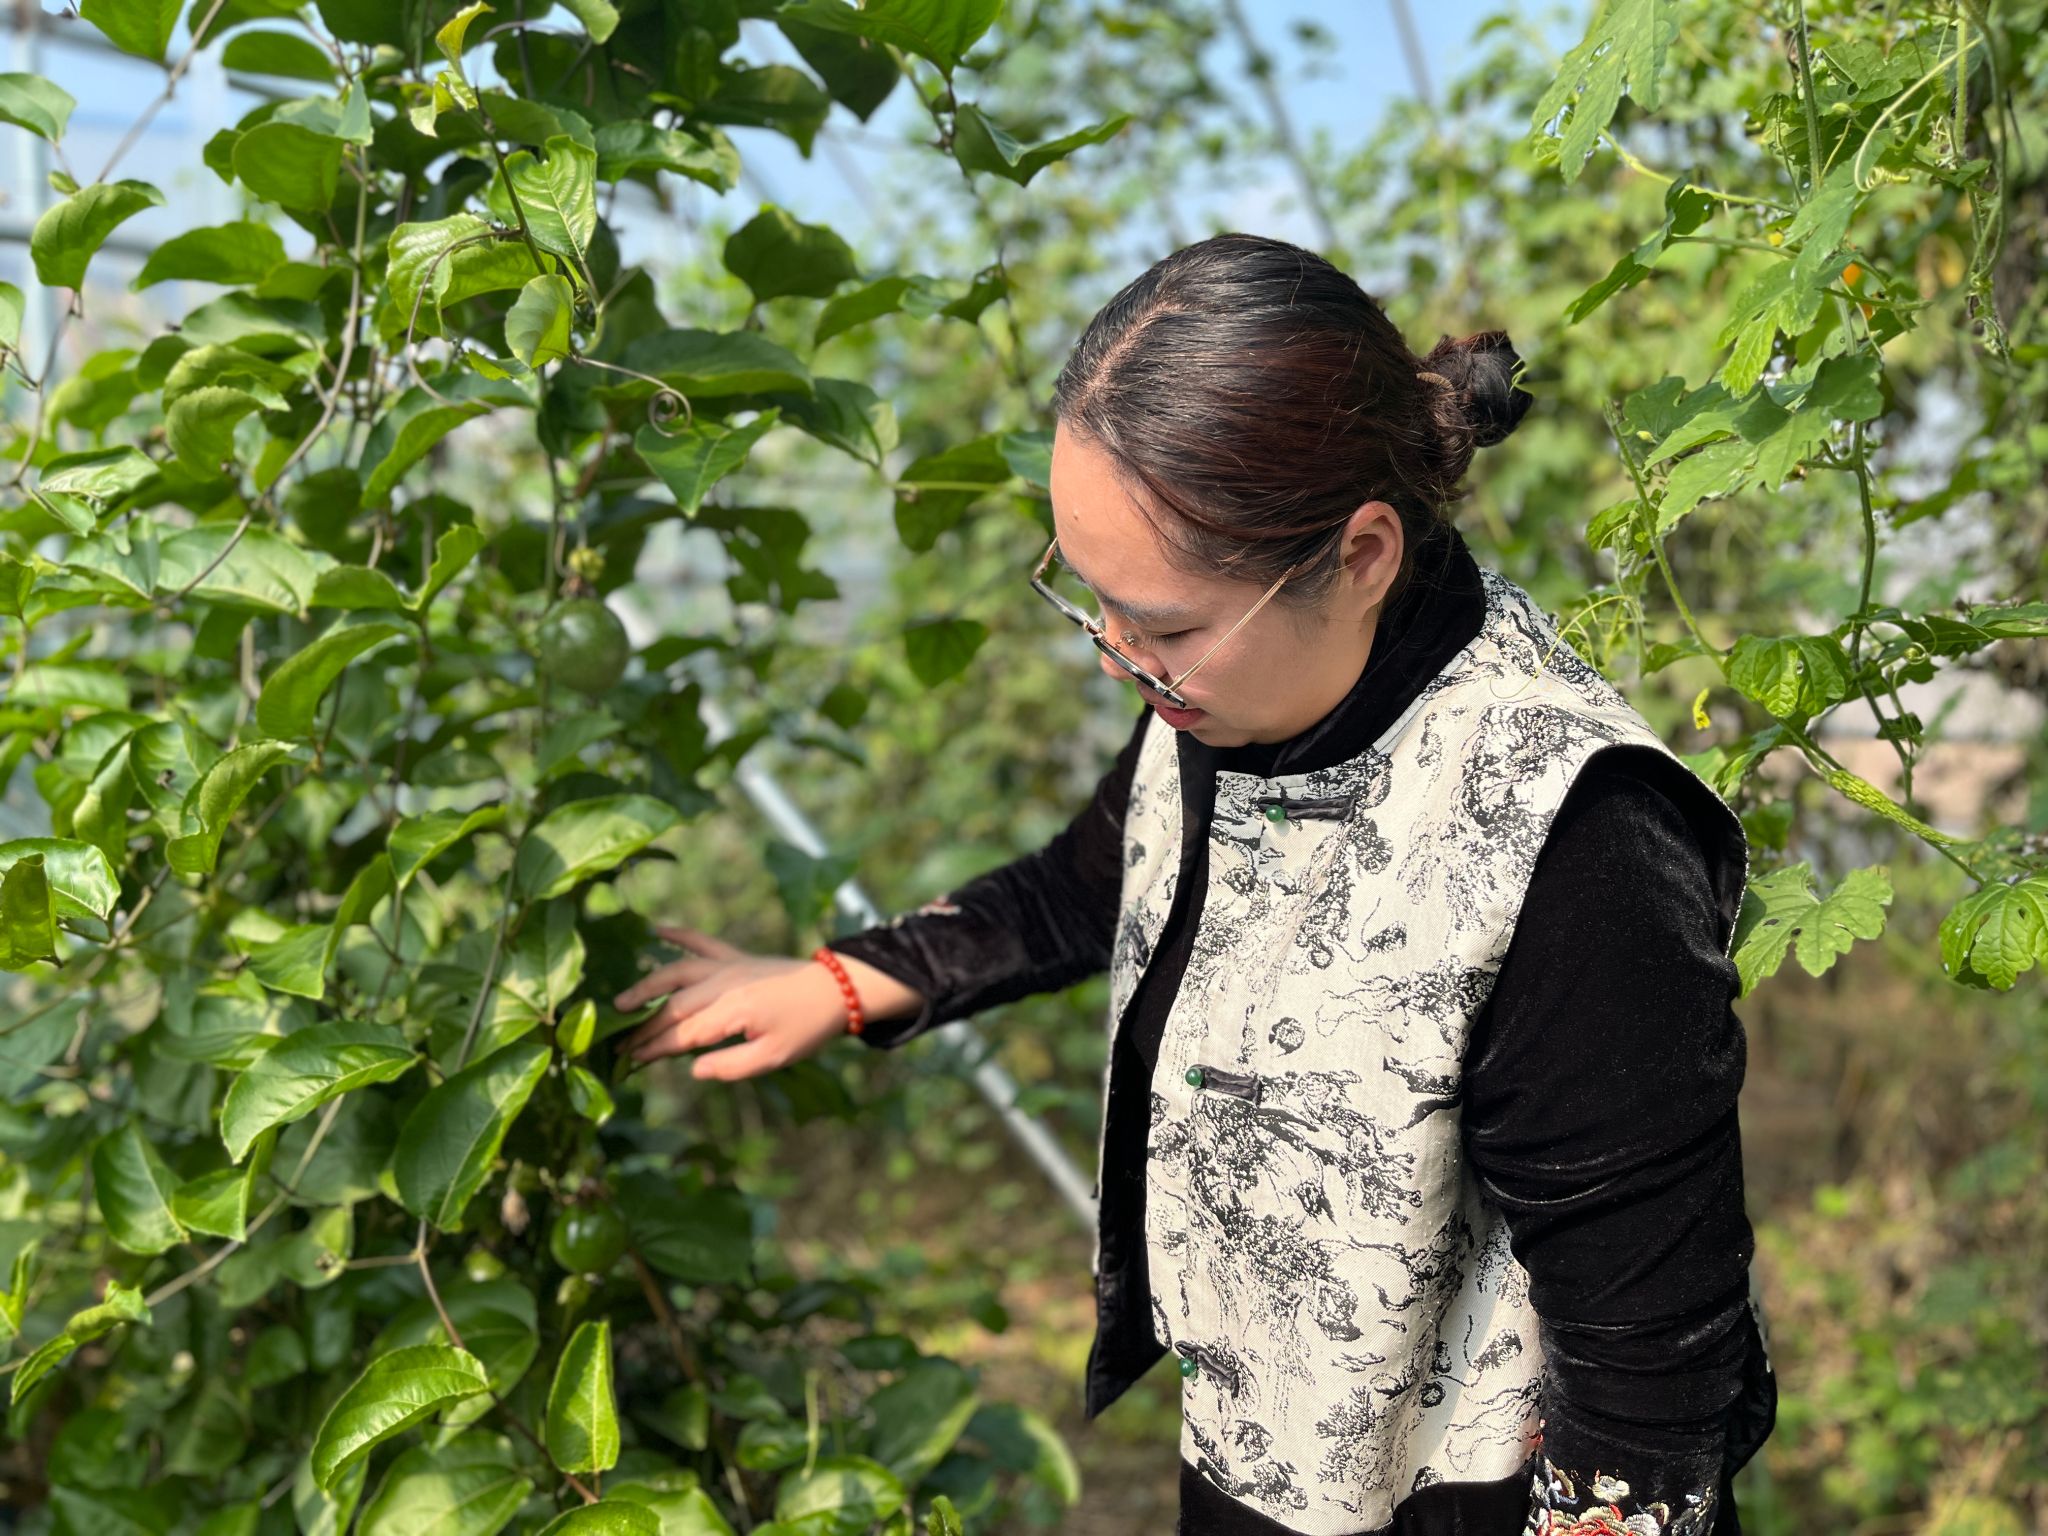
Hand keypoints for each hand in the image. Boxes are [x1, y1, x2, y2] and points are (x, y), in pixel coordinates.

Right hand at [613, 925, 853, 1080]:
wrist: (837, 990)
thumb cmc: (807, 1028)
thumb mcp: (773, 1058)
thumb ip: (730, 1066)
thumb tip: (692, 1069)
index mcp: (733, 1010)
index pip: (683, 1033)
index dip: (654, 1047)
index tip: (629, 1060)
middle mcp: (725, 982)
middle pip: (674, 1005)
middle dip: (643, 1026)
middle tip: (618, 1043)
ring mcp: (729, 965)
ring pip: (678, 970)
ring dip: (647, 985)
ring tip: (622, 1001)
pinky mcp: (737, 956)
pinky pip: (702, 941)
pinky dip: (679, 934)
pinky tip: (656, 930)